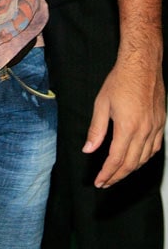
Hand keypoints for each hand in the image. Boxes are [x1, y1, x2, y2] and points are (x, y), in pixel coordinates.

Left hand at [84, 54, 164, 186]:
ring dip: (130, 170)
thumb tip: (88, 149)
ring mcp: (155, 129)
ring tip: (118, 174)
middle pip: (131, 164)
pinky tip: (136, 159)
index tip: (99, 182)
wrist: (142, 66)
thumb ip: (96, 129)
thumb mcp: (101, 104)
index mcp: (127, 128)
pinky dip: (144, 158)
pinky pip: (154, 149)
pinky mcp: (160, 124)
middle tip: (106, 182)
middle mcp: (144, 131)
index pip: (116, 160)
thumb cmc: (120, 81)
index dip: (107, 174)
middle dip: (117, 176)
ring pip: (144, 159)